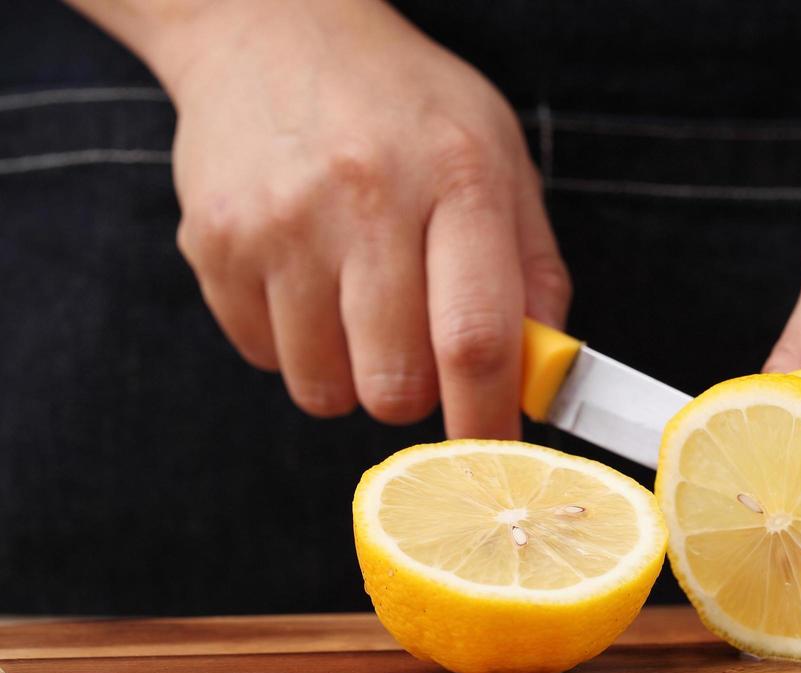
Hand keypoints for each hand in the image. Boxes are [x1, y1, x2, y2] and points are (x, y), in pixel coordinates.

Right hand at [160, 0, 567, 435]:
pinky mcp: (213, 243)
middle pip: (396, 385)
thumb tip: (542, 384)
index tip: (495, 457)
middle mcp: (365, 197)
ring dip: (352, 378)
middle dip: (417, 400)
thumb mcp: (500, 162)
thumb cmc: (407, 112)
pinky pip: (264, 359)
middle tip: (419, 355)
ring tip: (359, 308)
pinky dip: (294, 346)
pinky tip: (306, 280)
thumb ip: (534, 275)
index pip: (476, 339)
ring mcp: (278, 222)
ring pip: (325, 390)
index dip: (488, 421)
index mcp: (457, 177)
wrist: (272, 30)